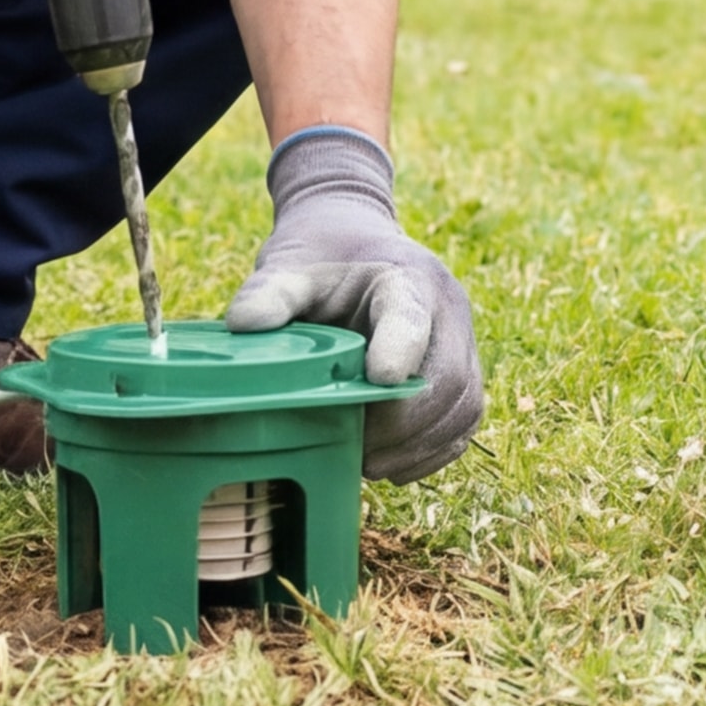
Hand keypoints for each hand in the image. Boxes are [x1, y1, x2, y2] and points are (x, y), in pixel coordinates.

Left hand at [218, 124, 480, 481]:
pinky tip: (391, 463)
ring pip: (462, 406)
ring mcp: (461, 341)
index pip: (411, 319)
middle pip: (446, 378)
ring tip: (368, 462)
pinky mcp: (461, 373)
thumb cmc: (322, 257)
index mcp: (406, 278)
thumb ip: (270, 292)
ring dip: (417, 446)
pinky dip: (430, 452)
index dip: (400, 352)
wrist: (356, 242)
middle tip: (358, 451)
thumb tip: (242, 324)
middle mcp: (446, 309)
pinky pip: (463, 423)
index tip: (378, 380)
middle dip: (403, 425)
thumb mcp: (291, 265)